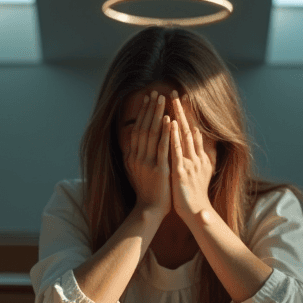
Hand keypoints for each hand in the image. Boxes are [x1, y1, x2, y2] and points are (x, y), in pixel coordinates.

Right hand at [124, 91, 171, 218]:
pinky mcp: (159, 169)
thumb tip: (135, 141)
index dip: (143, 114)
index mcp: (132, 157)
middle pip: (143, 127)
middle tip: (156, 93)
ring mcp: (147, 162)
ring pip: (151, 133)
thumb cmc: (146, 192)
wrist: (149, 210)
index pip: (136, 129)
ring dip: (157, 115)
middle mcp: (137, 157)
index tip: (148, 99)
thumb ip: (136, 155)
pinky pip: (162, 147)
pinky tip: (170, 120)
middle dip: (149, 109)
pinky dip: (165, 133)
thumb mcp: (136, 171)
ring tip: (163, 100)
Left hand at [169, 90, 213, 223]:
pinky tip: (172, 124)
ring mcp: (189, 164)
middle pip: (189, 128)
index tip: (184, 99)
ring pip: (184, 135)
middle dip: (182, 110)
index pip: (194, 131)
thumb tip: (197, 142)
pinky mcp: (181, 172)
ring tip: (172, 101)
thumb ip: (199, 157)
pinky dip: (174, 137)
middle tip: (176, 92)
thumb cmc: (194, 194)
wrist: (196, 213)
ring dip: (178, 117)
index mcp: (200, 157)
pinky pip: (177, 151)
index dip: (189, 115)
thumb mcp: (200, 172)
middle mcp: (196, 157)